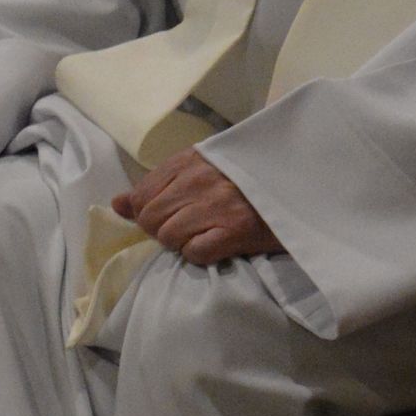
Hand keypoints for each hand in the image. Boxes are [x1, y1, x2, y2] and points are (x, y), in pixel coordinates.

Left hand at [113, 147, 279, 267]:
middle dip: (162, 229)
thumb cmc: (247, 179)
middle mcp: (198, 181)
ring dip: (182, 242)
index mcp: (189, 160)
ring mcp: (215, 206)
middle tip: (188, 228)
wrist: (298, 187)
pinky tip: (217, 243)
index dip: (148, 211)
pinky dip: (200, 254)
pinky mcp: (234, 232)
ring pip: (168, 238)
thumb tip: (117, 204)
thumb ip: (159, 184)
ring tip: (205, 233)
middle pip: (150, 220)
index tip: (167, 214)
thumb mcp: (202, 169)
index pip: (141, 194)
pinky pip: (193, 253)